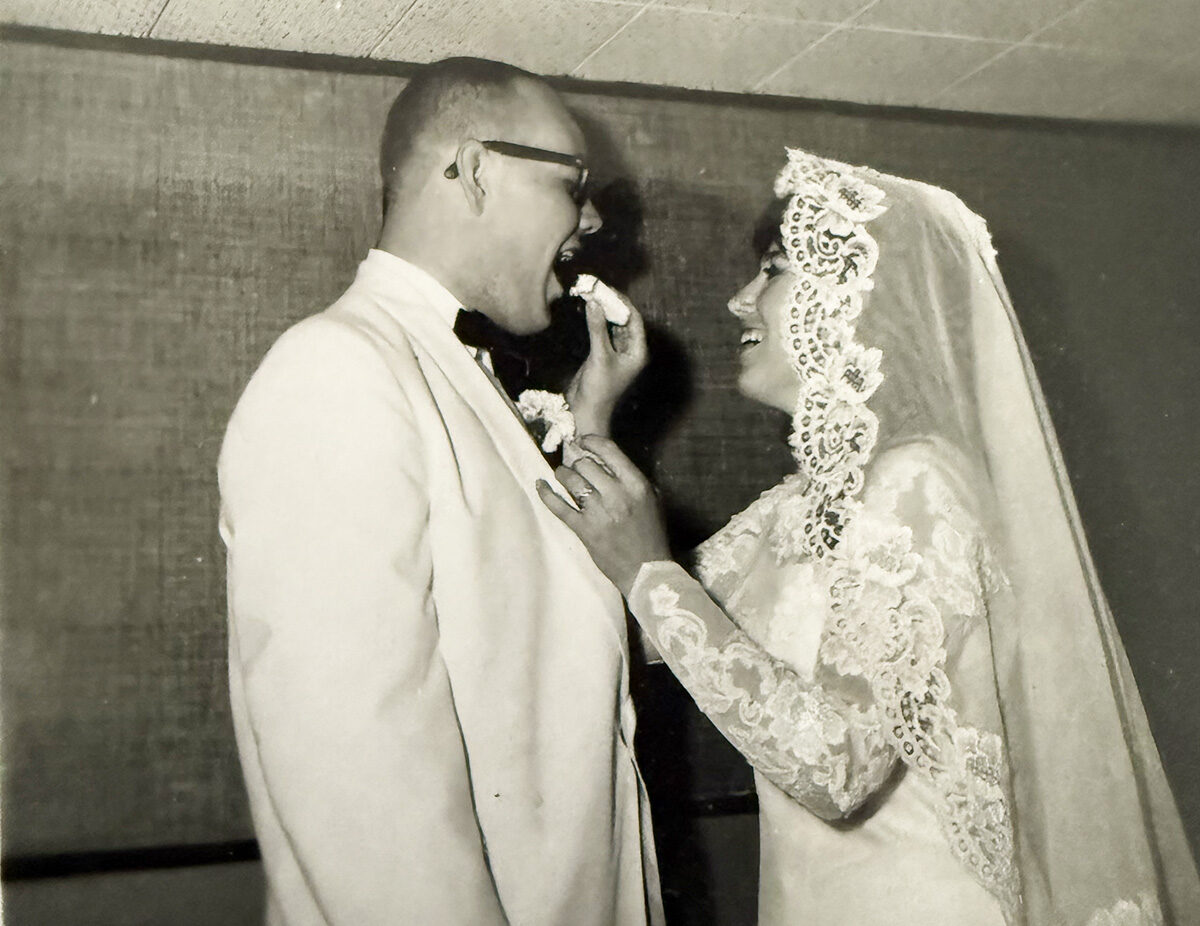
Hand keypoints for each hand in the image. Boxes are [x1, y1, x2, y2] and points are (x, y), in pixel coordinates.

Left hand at [537, 435, 670, 596]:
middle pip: (586, 464)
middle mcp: (617, 495)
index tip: (582, 442)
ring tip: (561, 475)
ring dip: (563, 474)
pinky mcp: (584, 529)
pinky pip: (559, 506)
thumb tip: (607, 461)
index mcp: (637, 485)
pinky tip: (540, 485)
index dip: (591, 442)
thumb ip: (631, 479)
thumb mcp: (651, 499)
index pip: (609, 450)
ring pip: (571, 479)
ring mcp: (598, 512)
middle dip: (578, 462)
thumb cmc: (651, 534)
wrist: (646, 570)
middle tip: (575, 466)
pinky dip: (546, 493)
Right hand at [565, 292, 646, 438]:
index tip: (608, 290)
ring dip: (604, 311)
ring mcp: (617, 353)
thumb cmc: (599, 389)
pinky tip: (590, 310)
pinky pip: (603, 332)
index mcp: (638, 352)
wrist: (586, 411)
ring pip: (613, 325)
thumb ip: (597, 329)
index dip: (622, 303)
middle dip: (613, 305)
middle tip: (598, 289)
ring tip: (593, 294)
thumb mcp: (599, 356)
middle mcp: (631, 351)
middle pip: (624, 321)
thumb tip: (594, 303)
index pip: (634, 320)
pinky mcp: (604, 355)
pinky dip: (597, 321)